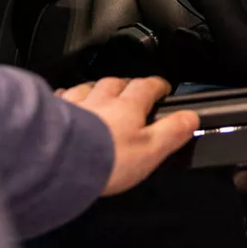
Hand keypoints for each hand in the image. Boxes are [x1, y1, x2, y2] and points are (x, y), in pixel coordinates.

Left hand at [57, 77, 198, 196]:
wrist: (59, 164)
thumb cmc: (106, 159)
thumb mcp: (152, 150)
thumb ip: (174, 131)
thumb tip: (192, 118)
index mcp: (128, 106)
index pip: (148, 86)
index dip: (158, 86)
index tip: (163, 89)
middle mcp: (101, 99)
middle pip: (116, 83)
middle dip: (126, 85)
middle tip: (131, 92)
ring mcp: (76, 105)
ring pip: (88, 87)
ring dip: (96, 89)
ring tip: (100, 96)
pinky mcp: (54, 116)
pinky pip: (62, 99)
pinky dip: (68, 99)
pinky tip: (68, 104)